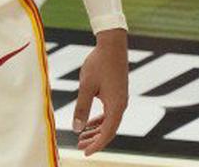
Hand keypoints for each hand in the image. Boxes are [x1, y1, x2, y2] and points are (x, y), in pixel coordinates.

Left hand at [74, 29, 129, 155]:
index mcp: (116, 106)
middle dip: (94, 140)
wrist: (112, 46)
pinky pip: (109, 113)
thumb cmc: (98, 64)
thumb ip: (82, 107)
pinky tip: (89, 124)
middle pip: (109, 130)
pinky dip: (99, 120)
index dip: (96, 145)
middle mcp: (121, 105)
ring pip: (108, 122)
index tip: (85, 153)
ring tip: (81, 138)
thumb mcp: (86, 86)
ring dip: (96, 130)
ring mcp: (120, 100)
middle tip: (79, 147)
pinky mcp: (117, 94)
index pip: (107, 133)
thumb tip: (77, 128)